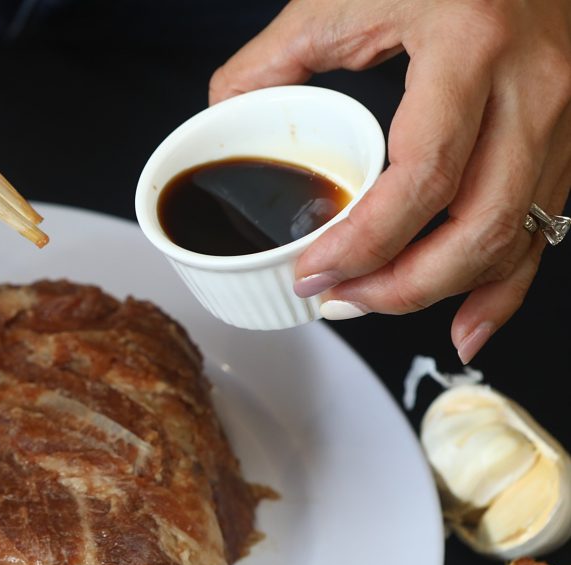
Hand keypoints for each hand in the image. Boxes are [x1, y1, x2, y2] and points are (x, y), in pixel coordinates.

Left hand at [210, 0, 570, 362]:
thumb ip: (273, 58)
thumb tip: (222, 114)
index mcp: (470, 46)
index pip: (423, 175)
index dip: (363, 242)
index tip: (312, 273)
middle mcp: (532, 88)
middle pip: (477, 227)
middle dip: (399, 285)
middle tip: (335, 299)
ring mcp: (562, 119)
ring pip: (511, 239)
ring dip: (438, 292)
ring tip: (370, 303)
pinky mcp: (568, 140)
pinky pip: (541, 231)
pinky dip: (502, 288)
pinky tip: (463, 325)